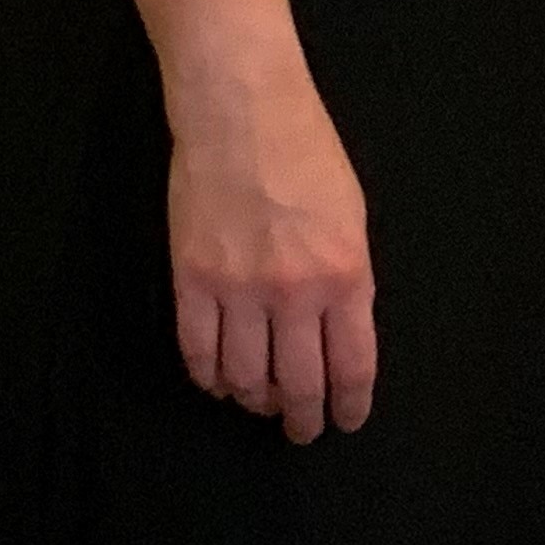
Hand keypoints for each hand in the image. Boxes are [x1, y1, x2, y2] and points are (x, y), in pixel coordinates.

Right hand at [167, 77, 377, 443]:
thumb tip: (336, 333)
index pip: (351, 367)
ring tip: (259, 404)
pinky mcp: (191, 281)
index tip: (345, 419)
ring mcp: (239, 290)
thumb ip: (347, 280)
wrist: (242, 113)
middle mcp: (295, 293)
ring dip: (254, 401)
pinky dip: (209, 378)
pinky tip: (219, 382)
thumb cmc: (307, 153)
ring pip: (244, 377)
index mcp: (346, 276)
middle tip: (302, 430)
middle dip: (302, 417)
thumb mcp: (352, 219)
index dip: (349, 405)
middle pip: (298, 384)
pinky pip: (198, 351)